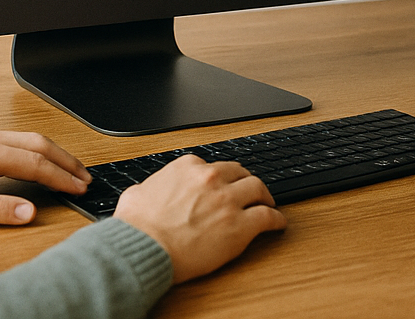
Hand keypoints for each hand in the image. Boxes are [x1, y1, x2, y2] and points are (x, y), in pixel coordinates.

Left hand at [0, 127, 90, 224]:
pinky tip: (35, 161)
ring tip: (68, 169)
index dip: (61, 177)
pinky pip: (16, 140)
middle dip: (66, 161)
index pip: (36, 163)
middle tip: (85, 177)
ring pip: (28, 140)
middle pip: (39, 145)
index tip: (80, 188)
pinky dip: (36, 150)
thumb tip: (29, 211)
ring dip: (53, 154)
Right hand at [114, 156, 286, 282]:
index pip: (212, 166)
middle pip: (239, 173)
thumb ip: (150, 188)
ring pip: (257, 188)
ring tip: (267, 202)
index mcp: (188, 167)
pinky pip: (267, 217)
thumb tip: (144, 193)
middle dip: (245, 180)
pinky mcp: (240, 225)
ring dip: (264, 195)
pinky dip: (276, 219)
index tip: (221, 185)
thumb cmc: (136, 227)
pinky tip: (278, 223)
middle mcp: (211, 178)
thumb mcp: (136, 194)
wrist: (142, 249)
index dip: (219, 178)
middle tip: (248, 190)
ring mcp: (228, 200)